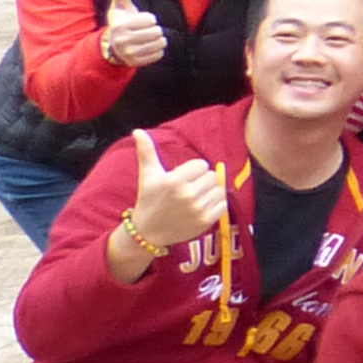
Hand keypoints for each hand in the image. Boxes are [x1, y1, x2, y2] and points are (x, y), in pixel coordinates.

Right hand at [99, 0, 170, 71]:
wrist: (112, 47)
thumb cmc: (121, 23)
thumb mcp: (120, 8)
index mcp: (121, 26)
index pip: (151, 19)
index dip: (149, 19)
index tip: (139, 22)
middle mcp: (123, 41)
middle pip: (157, 31)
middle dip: (154, 30)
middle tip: (143, 31)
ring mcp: (129, 53)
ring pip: (160, 43)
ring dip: (158, 40)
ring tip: (147, 39)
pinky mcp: (136, 63)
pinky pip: (159, 54)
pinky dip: (157, 50)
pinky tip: (147, 48)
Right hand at [124, 126, 227, 254]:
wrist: (148, 232)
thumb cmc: (149, 199)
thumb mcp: (148, 175)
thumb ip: (146, 151)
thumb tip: (138, 131)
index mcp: (174, 181)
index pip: (201, 164)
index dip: (192, 170)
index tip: (181, 179)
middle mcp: (187, 195)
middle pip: (211, 176)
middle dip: (201, 181)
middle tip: (187, 190)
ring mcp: (197, 209)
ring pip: (219, 189)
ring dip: (209, 192)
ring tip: (194, 199)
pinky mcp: (206, 221)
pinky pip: (223, 204)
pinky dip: (216, 205)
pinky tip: (201, 207)